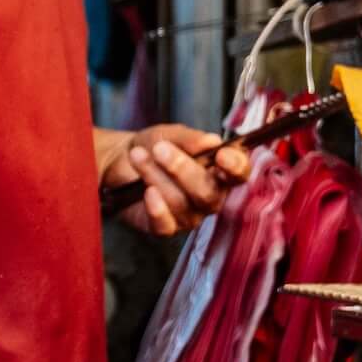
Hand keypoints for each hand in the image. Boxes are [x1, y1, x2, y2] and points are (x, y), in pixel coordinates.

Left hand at [102, 126, 248, 237]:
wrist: (122, 159)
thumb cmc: (155, 146)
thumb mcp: (170, 135)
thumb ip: (191, 139)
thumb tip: (212, 141)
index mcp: (220, 171)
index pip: (239, 174)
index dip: (236, 167)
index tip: (222, 155)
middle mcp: (210, 196)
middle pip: (208, 194)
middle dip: (183, 170)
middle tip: (159, 149)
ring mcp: (190, 215)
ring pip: (181, 203)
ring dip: (156, 176)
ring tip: (138, 156)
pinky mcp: (166, 227)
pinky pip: (165, 224)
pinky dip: (156, 208)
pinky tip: (146, 191)